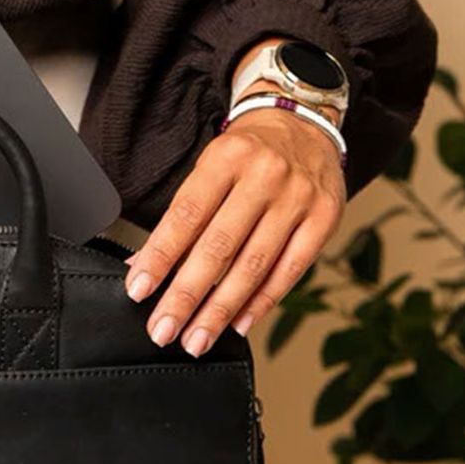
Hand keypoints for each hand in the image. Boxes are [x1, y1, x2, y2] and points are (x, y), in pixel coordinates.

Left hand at [124, 108, 345, 354]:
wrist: (304, 124)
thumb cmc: (247, 154)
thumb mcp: (209, 169)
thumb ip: (181, 217)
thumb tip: (142, 266)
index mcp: (226, 159)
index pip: (186, 215)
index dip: (160, 256)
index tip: (139, 290)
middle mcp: (265, 177)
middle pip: (219, 247)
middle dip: (187, 295)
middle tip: (163, 330)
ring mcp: (298, 199)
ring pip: (253, 265)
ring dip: (220, 310)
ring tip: (196, 338)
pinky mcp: (325, 219)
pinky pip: (289, 271)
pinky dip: (261, 302)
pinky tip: (237, 324)